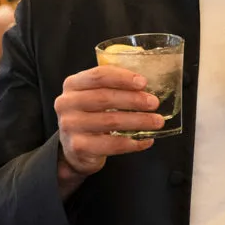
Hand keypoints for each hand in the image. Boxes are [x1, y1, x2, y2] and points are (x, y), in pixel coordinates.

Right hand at [54, 67, 164, 185]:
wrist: (75, 148)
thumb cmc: (90, 116)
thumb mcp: (94, 96)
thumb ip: (113, 87)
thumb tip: (145, 85)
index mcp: (72, 85)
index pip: (98, 76)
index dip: (122, 78)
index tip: (143, 82)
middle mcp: (67, 103)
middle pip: (105, 97)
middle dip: (134, 100)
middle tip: (154, 103)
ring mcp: (70, 126)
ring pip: (111, 121)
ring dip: (139, 121)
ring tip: (157, 121)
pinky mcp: (79, 147)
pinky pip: (112, 144)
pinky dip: (133, 143)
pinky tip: (147, 140)